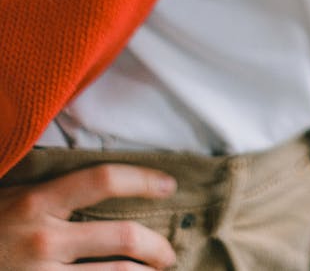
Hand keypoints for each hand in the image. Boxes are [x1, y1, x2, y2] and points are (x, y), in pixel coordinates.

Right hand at [0, 163, 177, 268]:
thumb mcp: (16, 197)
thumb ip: (57, 192)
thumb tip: (109, 182)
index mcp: (38, 202)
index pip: (103, 180)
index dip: (142, 180)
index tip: (169, 185)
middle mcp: (43, 240)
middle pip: (121, 238)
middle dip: (156, 247)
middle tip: (168, 254)